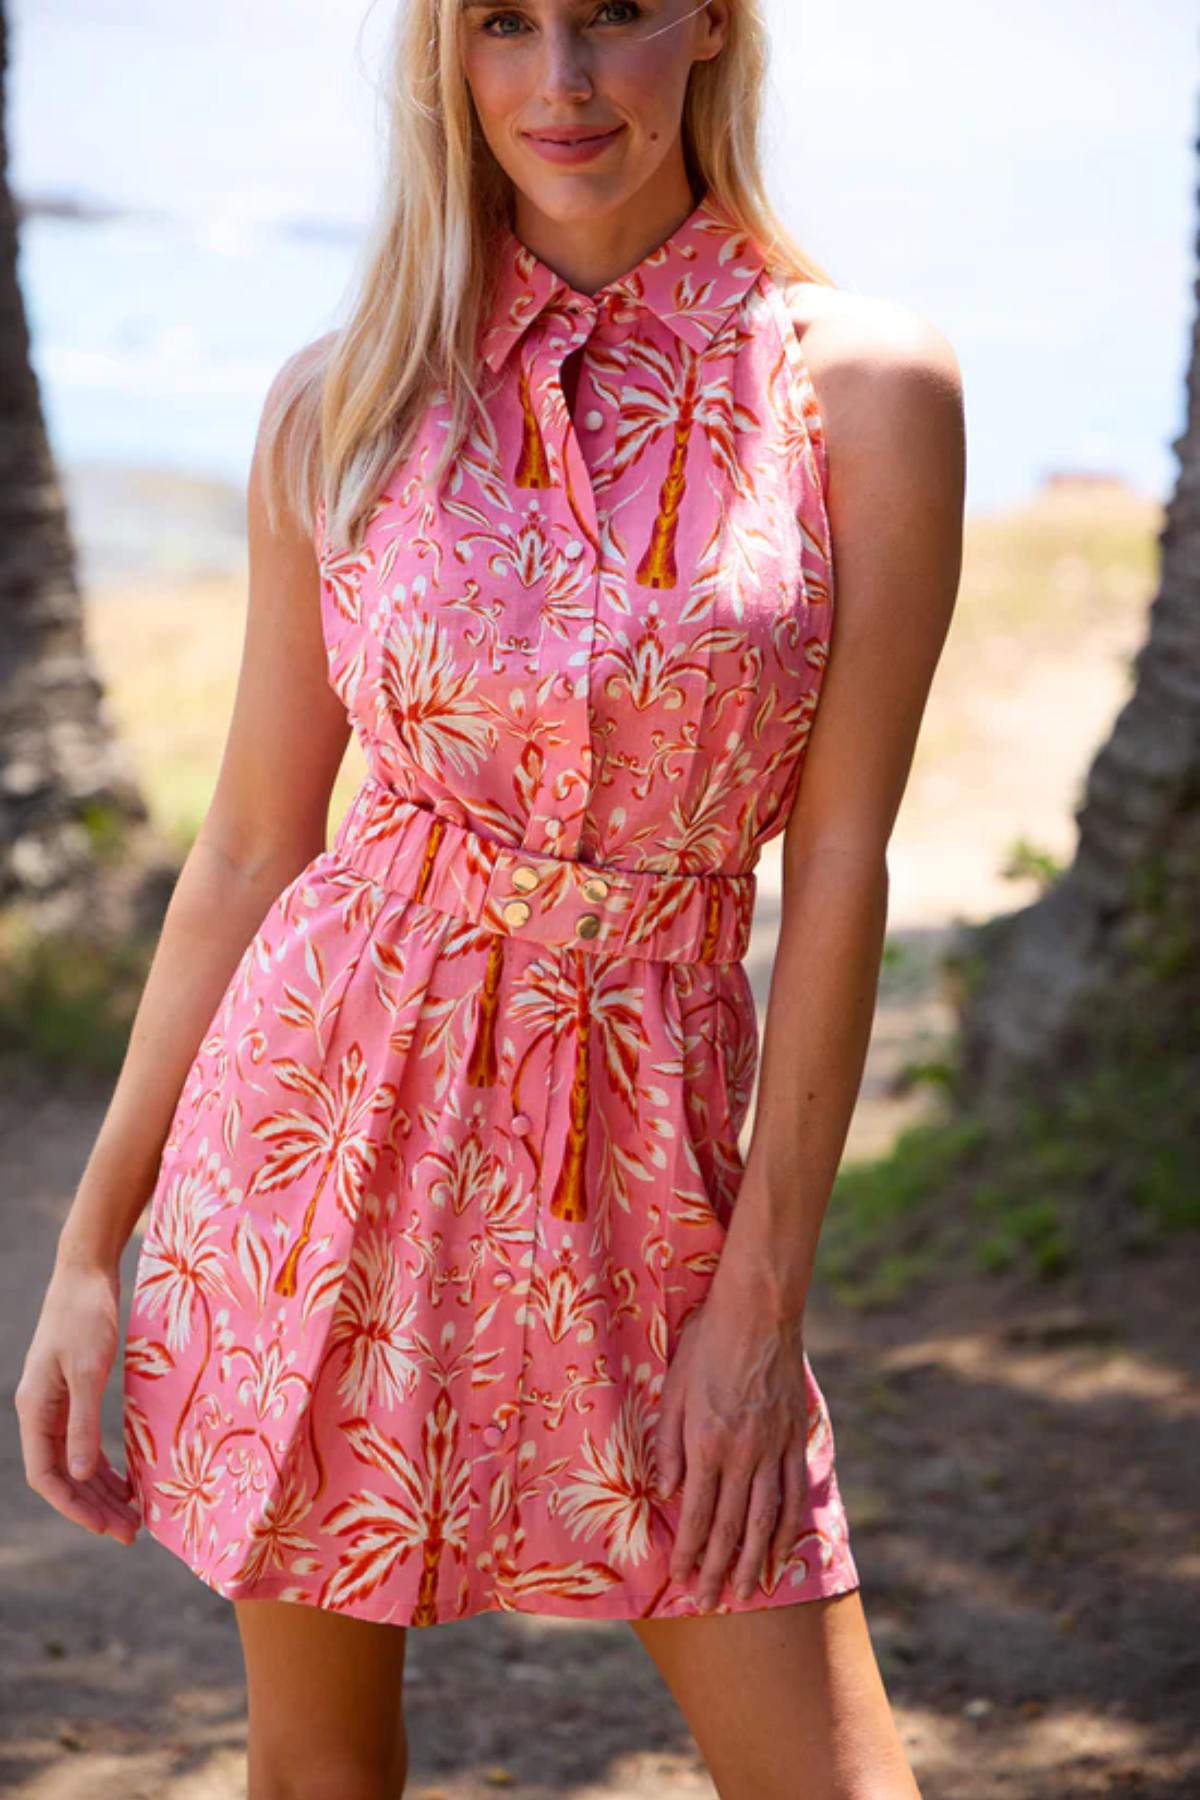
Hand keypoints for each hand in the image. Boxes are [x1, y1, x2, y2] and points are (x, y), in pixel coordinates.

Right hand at [15, 1259, 141, 1545]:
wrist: (87, 1273)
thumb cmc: (86, 1317)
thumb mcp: (88, 1371)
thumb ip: (81, 1424)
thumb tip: (76, 1476)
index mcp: (35, 1409)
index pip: (46, 1475)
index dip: (74, 1506)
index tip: (106, 1527)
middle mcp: (40, 1412)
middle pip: (63, 1475)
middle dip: (94, 1507)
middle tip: (131, 1533)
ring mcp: (57, 1404)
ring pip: (75, 1463)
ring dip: (102, 1491)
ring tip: (134, 1517)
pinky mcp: (75, 1393)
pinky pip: (85, 1443)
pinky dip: (105, 1465)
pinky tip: (129, 1481)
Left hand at [653, 1287, 808, 1609]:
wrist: (758, 1312)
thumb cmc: (706, 1345)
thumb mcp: (674, 1390)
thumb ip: (669, 1446)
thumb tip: (665, 1495)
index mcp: (706, 1443)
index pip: (695, 1513)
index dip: (687, 1551)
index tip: (681, 1580)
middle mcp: (742, 1454)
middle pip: (729, 1525)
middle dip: (717, 1568)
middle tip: (710, 1603)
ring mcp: (774, 1448)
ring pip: (764, 1518)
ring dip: (753, 1559)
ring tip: (746, 1592)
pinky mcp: (796, 1439)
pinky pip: (793, 1493)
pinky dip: (787, 1527)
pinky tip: (780, 1551)